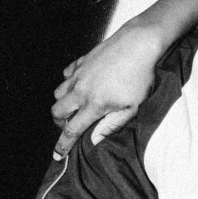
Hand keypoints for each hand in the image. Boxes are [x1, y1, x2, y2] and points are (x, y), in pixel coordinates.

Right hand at [52, 21, 168, 155]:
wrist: (138, 44)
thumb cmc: (140, 76)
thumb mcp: (133, 107)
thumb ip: (112, 125)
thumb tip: (94, 139)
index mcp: (95, 104)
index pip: (72, 130)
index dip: (62, 145)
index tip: (56, 155)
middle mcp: (82, 90)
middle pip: (57, 112)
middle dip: (59, 123)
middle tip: (70, 126)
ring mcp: (79, 74)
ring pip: (58, 93)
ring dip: (63, 103)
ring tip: (75, 106)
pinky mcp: (82, 61)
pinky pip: (66, 74)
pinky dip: (68, 82)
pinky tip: (80, 84)